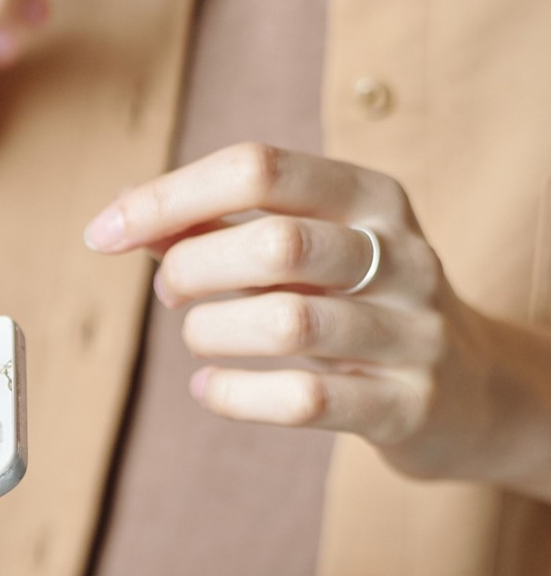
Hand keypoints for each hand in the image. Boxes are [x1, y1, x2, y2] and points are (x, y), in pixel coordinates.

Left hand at [85, 143, 550, 493]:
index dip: (168, 198)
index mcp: (370, 198)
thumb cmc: (357, 305)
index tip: (103, 234)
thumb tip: (124, 213)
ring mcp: (410, 333)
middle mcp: (400, 256)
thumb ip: (218, 226)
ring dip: (210, 331)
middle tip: (169, 293)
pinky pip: (302, 402)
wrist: (471, 393)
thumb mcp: (304, 249)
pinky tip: (208, 388)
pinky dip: (233, 395)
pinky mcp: (405, 406)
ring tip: (198, 336)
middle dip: (192, 268)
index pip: (258, 169)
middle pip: (274, 242)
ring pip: (287, 324)